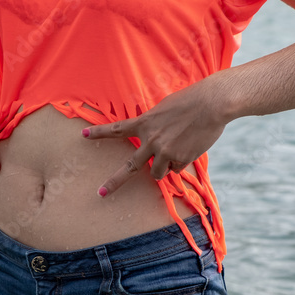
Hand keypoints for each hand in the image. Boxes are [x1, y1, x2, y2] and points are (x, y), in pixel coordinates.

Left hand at [82, 78, 228, 195]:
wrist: (211, 103)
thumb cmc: (191, 101)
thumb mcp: (165, 109)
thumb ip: (155, 126)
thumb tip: (156, 145)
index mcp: (145, 123)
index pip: (117, 130)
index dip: (99, 133)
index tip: (83, 135)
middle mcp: (150, 140)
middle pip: (130, 167)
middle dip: (114, 182)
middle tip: (101, 193)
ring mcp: (164, 152)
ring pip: (157, 173)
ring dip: (163, 169)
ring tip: (177, 151)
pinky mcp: (179, 159)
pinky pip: (177, 169)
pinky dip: (182, 162)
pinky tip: (191, 147)